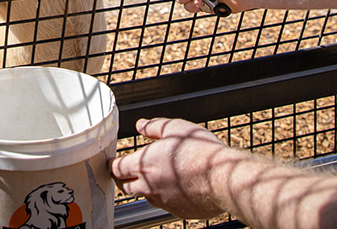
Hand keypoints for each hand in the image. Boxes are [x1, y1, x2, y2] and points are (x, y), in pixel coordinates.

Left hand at [110, 117, 234, 219]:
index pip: (116, 169)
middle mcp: (149, 187)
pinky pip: (163, 203)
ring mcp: (163, 201)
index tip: (112, 162)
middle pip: (125, 187)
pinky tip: (172, 186)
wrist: (223, 179)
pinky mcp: (178, 211)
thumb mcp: (175, 128)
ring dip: (141, 188)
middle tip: (123, 172)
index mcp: (143, 165)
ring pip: (144, 196)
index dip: (112, 164)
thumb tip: (141, 125)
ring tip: (148, 178)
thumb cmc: (201, 152)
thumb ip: (154, 127)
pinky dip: (163, 195)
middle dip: (121, 179)